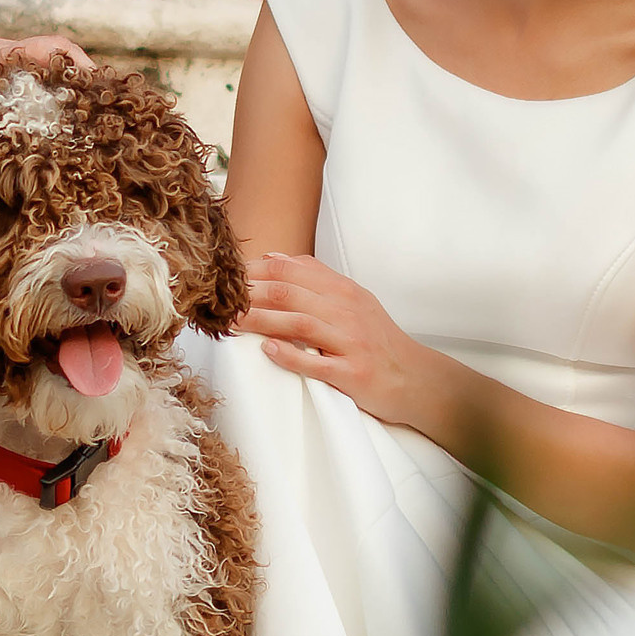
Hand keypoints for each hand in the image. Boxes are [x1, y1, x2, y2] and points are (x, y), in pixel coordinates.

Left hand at [238, 249, 436, 425]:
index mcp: (343, 291)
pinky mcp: (353, 374)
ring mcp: (351, 342)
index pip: (291, 270)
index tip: (225, 278)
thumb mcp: (353, 300)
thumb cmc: (378, 340)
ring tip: (230, 323)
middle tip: (217, 300)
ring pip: (299, 323)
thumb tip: (272, 257)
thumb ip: (315, 277)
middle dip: (249, 294)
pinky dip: (291, 355)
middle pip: (289, 293)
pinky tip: (267, 350)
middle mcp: (347, 311)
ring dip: (260, 321)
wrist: (417, 378)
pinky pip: (317, 363)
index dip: (254, 271)